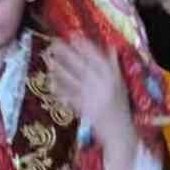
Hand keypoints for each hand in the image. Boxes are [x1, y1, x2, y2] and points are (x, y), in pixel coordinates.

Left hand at [46, 38, 135, 155]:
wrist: (121, 134)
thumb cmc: (121, 108)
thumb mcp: (121, 85)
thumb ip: (114, 66)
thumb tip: (111, 47)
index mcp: (114, 78)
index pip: (98, 58)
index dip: (85, 46)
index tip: (73, 35)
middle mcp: (104, 86)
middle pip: (82, 66)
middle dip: (67, 53)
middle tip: (54, 42)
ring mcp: (94, 98)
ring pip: (73, 80)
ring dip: (60, 69)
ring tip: (48, 58)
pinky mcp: (85, 110)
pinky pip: (70, 97)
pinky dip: (60, 90)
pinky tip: (50, 82)